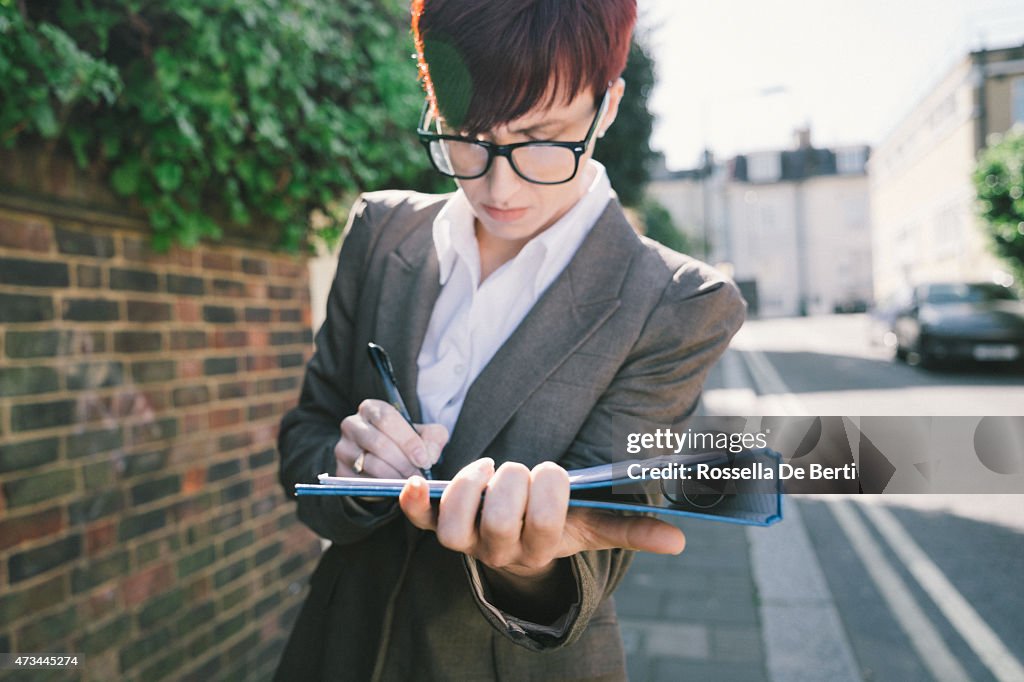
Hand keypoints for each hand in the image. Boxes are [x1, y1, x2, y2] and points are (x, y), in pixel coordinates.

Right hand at [335, 399, 447, 477]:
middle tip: (419, 476)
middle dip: (403, 462)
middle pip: (379, 443)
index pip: (387, 419)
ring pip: (371, 464)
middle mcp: (352, 424)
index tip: (425, 460)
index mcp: (371, 408)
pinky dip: (382, 486)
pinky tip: (394, 486)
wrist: (387, 464)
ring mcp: (343, 448)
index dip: (408, 441)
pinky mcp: (340, 471)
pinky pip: (362, 481)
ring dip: (395, 476)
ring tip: (409, 482)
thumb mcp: (426, 435)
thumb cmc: (407, 444)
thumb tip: (428, 456)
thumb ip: (434, 439)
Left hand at [399, 458, 685, 580]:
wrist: (513, 548)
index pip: (544, 525)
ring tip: (484, 470)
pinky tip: (412, 482)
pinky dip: (410, 501)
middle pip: (498, 524)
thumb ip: (632, 530)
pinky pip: (418, 520)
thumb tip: (680, 539)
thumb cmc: (556, 527)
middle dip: (511, 485)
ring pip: (454, 527)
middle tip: (519, 469)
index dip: (549, 491)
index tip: (555, 472)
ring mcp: (466, 540)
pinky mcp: (437, 525)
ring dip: (467, 488)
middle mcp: (499, 551)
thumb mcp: (592, 528)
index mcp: (540, 549)